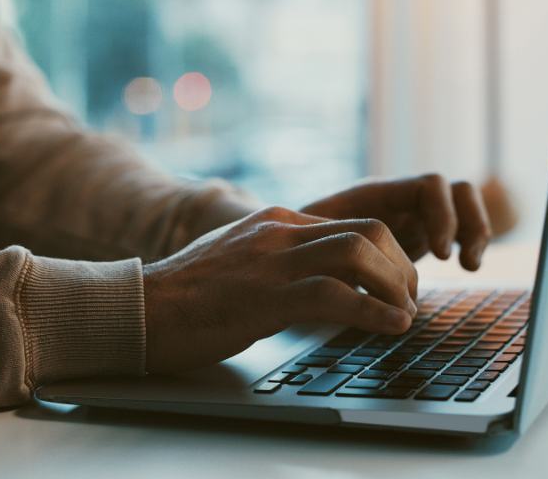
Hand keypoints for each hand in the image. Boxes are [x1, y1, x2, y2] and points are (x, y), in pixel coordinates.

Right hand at [143, 207, 417, 372]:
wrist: (139, 308)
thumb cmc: (189, 294)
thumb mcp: (242, 260)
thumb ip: (280, 258)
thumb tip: (320, 278)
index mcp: (277, 221)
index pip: (355, 223)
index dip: (389, 254)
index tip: (399, 284)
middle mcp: (279, 232)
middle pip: (368, 230)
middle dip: (401, 266)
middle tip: (408, 300)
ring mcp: (271, 261)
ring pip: (359, 254)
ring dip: (395, 287)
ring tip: (405, 315)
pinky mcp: (264, 297)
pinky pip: (335, 295)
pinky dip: (374, 312)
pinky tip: (391, 327)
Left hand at [300, 174, 491, 270]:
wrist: (288, 246)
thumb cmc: (294, 243)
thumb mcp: (311, 243)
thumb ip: (334, 247)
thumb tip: (349, 264)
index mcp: (376, 194)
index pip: (429, 186)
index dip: (442, 216)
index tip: (440, 255)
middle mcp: (399, 198)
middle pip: (455, 190)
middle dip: (468, 222)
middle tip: (459, 262)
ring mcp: (410, 214)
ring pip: (462, 205)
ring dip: (475, 231)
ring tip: (469, 266)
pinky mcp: (417, 235)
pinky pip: (457, 227)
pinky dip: (467, 242)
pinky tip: (464, 267)